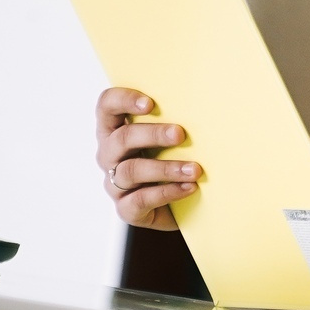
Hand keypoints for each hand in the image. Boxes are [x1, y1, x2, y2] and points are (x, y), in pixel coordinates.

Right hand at [94, 88, 199, 229]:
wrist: (181, 206)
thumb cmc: (174, 158)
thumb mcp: (170, 137)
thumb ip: (173, 118)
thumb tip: (203, 104)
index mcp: (114, 129)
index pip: (106, 106)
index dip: (123, 100)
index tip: (150, 103)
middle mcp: (109, 155)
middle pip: (122, 138)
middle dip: (153, 134)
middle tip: (180, 134)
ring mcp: (114, 184)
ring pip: (131, 170)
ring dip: (166, 168)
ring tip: (194, 169)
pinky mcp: (125, 209)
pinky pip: (140, 200)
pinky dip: (167, 192)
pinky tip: (190, 187)